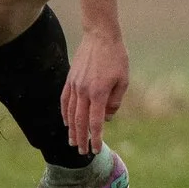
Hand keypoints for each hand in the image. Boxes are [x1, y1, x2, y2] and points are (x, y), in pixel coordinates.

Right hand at [62, 31, 129, 154]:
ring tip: (72, 141)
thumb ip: (115, 102)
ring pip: (70, 113)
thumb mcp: (123, 80)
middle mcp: (83, 92)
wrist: (101, 36)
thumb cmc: (117, 57)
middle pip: (80, 121)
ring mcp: (74, 86)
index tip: (95, 149)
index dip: (95, 138)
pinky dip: (64, 113)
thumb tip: (107, 118)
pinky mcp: (70, 79)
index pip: (95, 122)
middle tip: (82, 151)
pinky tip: (66, 121)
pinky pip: (64, 101)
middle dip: (81, 138)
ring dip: (71, 129)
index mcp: (98, 93)